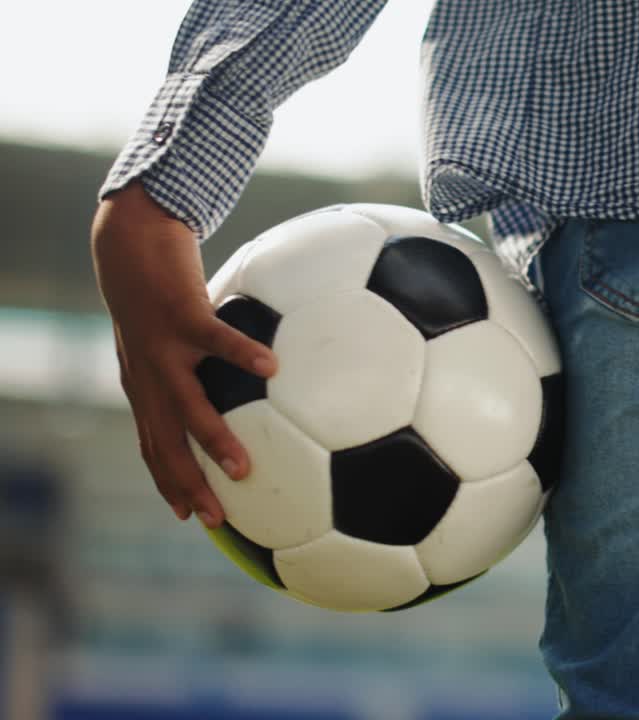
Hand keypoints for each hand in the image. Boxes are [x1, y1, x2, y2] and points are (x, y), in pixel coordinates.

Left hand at [91, 182, 276, 527]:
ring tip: (241, 468)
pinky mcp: (180, 314)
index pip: (153, 445)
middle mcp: (149, 374)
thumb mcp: (170, 330)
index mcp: (146, 383)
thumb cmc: (157, 284)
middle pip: (165, 442)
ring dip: (212, 441)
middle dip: (187, 484)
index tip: (191, 516)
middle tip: (216, 518)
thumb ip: (199, 358)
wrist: (128, 239)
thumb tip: (246, 374)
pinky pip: (217, 340)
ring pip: (186, 405)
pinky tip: (271, 370)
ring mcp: (162, 347)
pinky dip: (242, 356)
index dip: (168, 482)